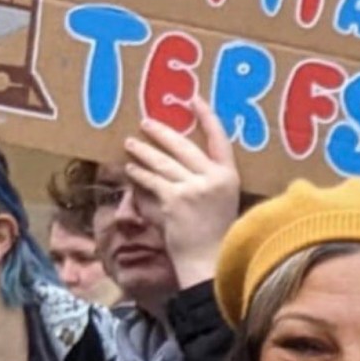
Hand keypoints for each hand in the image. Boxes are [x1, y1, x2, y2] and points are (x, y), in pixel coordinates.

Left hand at [125, 96, 239, 288]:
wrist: (208, 262)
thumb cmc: (214, 236)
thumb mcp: (221, 203)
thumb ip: (205, 182)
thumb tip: (176, 164)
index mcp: (230, 177)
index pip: (219, 138)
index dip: (206, 117)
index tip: (193, 99)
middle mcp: (213, 178)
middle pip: (184, 146)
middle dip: (162, 133)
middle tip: (145, 123)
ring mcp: (194, 188)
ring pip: (163, 163)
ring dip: (144, 152)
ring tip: (130, 143)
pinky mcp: (175, 200)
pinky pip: (152, 182)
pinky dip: (139, 175)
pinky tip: (129, 169)